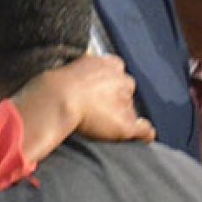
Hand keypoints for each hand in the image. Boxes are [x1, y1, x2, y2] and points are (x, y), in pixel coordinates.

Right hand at [13, 54, 153, 165]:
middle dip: (116, 99)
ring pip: (130, 110)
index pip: (118, 71)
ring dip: (120, 116)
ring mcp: (125, 103)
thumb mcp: (70, 68)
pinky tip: (144, 137)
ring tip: (103, 126)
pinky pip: (143, 129)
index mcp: (110, 64)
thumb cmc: (57, 85)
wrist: (59, 99)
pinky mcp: (125, 124)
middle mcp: (122, 80)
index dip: (109, 84)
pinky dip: (144, 134)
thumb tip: (75, 79)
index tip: (98, 91)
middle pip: (126, 90)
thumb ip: (80, 72)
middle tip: (98, 110)